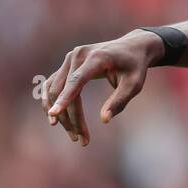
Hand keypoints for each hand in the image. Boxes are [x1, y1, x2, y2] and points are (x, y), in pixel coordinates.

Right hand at [42, 29, 163, 145]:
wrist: (132, 48)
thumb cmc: (135, 67)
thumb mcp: (134, 84)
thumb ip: (120, 101)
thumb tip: (104, 120)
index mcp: (96, 57)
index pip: (77, 80)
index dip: (65, 98)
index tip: (54, 114)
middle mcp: (78, 55)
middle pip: (64, 90)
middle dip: (69, 117)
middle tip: (80, 140)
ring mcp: (69, 59)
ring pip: (54, 90)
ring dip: (59, 114)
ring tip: (74, 135)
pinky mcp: (66, 65)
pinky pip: (52, 85)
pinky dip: (52, 103)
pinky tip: (57, 120)